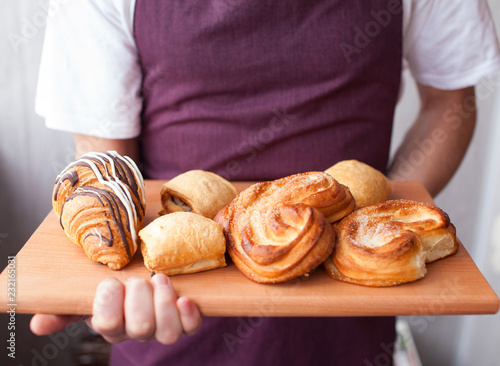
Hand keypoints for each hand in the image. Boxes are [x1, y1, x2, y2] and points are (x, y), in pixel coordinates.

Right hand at [30, 274, 201, 343]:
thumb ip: (64, 309)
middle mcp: (137, 331)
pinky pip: (191, 328)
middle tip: (139, 279)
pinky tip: (185, 298)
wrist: (145, 284)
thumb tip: (38, 325)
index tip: (110, 282)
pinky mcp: (184, 322)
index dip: (109, 304)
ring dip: (164, 304)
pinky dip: (190, 315)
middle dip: (139, 299)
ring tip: (160, 280)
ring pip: (167, 333)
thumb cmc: (115, 291)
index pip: (107, 325)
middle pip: (140, 329)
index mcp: (111, 325)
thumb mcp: (86, 297)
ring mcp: (162, 328)